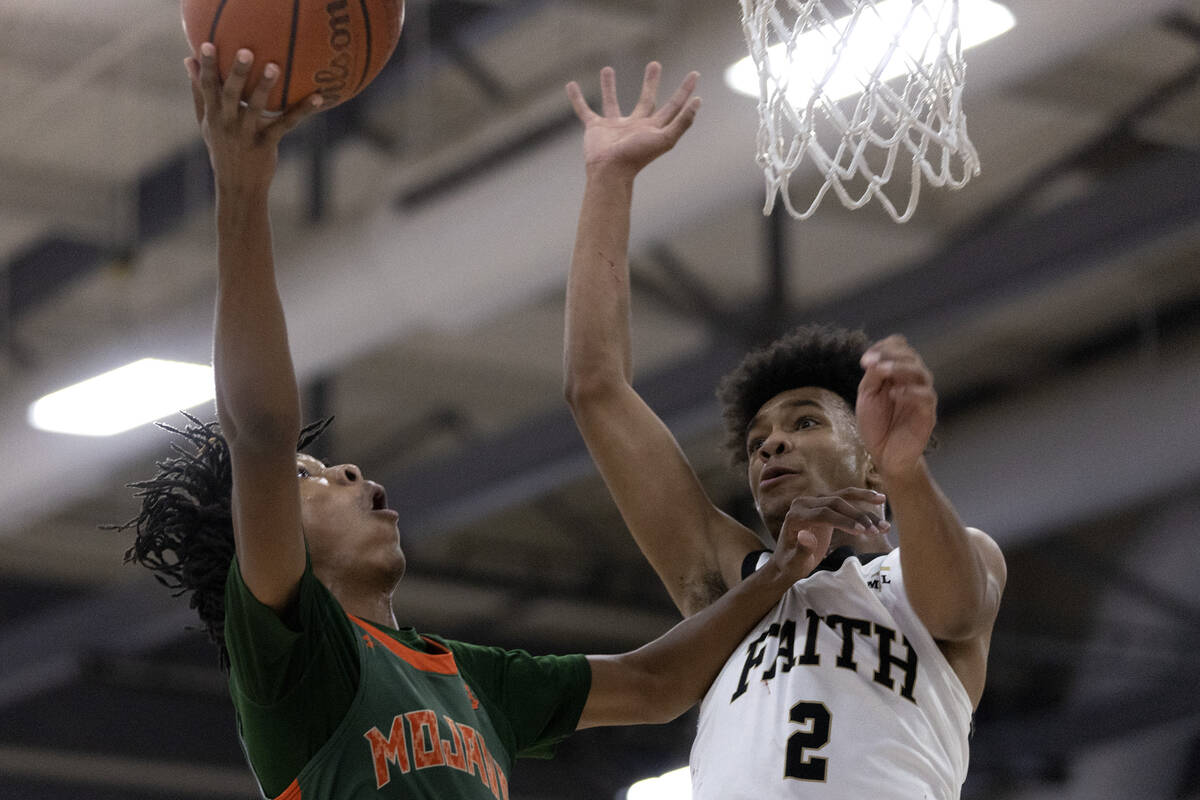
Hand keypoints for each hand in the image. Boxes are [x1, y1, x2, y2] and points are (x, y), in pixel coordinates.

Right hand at [187, 43, 323, 192]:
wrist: (238, 187)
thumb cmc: (222, 149)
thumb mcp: (206, 123)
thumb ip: (199, 93)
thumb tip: (188, 59)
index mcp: (213, 115)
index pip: (207, 87)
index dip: (206, 66)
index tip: (206, 44)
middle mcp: (228, 123)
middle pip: (231, 95)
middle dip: (235, 73)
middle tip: (244, 51)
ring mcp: (247, 134)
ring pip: (256, 108)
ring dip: (264, 87)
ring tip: (274, 66)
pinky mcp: (266, 144)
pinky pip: (286, 124)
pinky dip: (303, 111)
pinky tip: (318, 98)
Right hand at [566, 62, 700, 177]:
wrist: (609, 171)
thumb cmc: (637, 157)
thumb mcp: (665, 138)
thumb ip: (682, 121)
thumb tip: (698, 101)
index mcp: (653, 128)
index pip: (673, 105)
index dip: (685, 91)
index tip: (694, 74)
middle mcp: (635, 126)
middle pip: (646, 100)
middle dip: (651, 82)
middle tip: (655, 64)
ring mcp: (614, 127)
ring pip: (612, 102)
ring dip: (609, 86)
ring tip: (607, 68)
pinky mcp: (595, 128)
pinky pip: (584, 110)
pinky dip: (577, 99)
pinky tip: (570, 85)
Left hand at [768, 489, 888, 581]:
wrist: (787, 561)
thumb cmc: (791, 564)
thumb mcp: (795, 563)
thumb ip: (801, 550)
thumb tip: (806, 535)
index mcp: (795, 516)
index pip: (823, 513)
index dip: (844, 521)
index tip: (862, 532)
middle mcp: (803, 504)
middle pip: (835, 503)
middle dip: (858, 515)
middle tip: (877, 530)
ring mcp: (814, 502)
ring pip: (842, 496)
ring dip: (864, 501)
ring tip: (884, 503)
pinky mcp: (824, 504)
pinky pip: (844, 499)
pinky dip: (861, 499)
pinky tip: (878, 498)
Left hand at [857, 335, 936, 478]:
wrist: (884, 455)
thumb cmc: (876, 424)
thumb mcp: (867, 396)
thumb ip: (873, 376)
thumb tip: (877, 360)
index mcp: (898, 373)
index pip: (900, 347)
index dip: (884, 347)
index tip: (864, 359)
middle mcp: (913, 381)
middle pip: (911, 356)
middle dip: (890, 355)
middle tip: (870, 362)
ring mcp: (922, 396)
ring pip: (921, 373)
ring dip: (901, 368)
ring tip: (883, 370)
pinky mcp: (927, 414)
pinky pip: (926, 397)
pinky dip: (910, 392)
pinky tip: (895, 394)